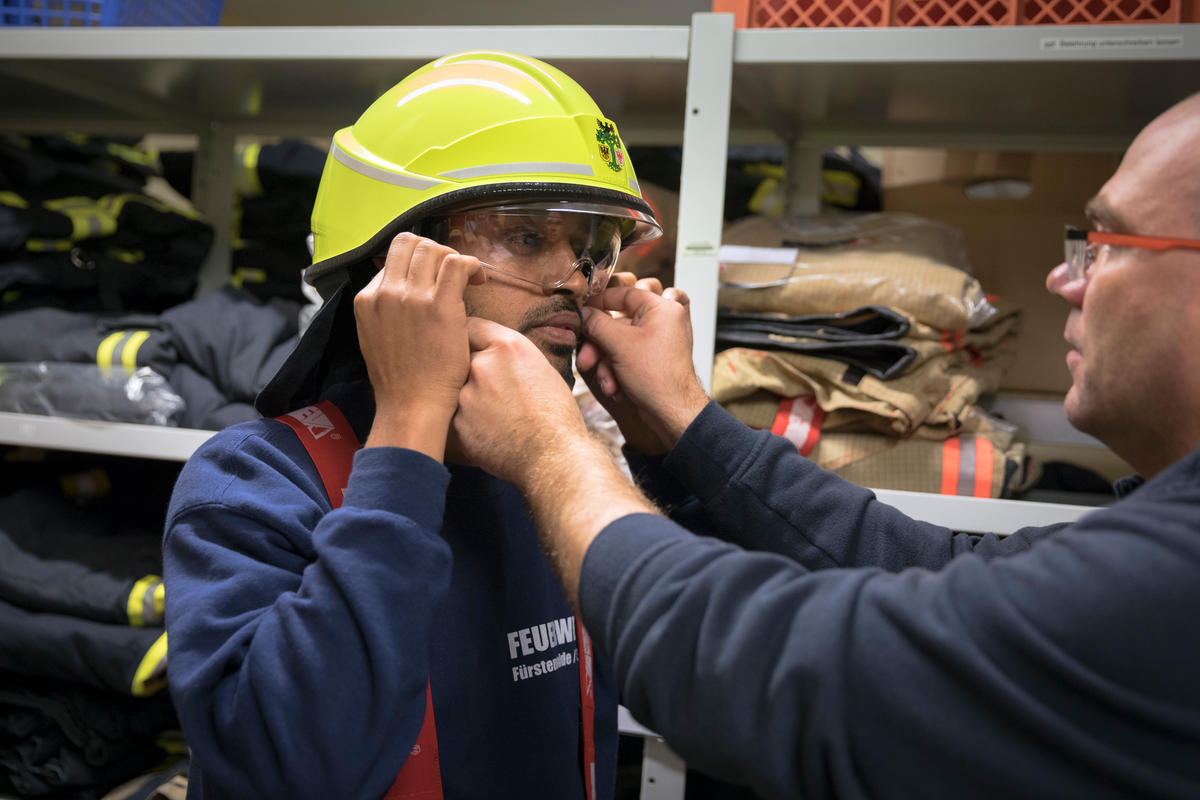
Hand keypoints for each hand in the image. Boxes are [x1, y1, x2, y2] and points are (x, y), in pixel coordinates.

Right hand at [354, 232, 483, 457]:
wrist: (411, 406)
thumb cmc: (400, 381)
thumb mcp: (376, 338)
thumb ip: (385, 311)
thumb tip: (401, 293)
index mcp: (367, 299)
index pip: (392, 258)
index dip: (416, 262)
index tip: (433, 277)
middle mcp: (386, 292)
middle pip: (410, 243)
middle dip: (433, 250)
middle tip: (451, 272)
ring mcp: (412, 297)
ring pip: (433, 249)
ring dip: (453, 257)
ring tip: (468, 278)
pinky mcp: (439, 304)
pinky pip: (458, 263)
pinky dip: (472, 264)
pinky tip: (478, 280)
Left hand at [454, 317, 589, 485]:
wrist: (556, 458)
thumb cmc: (558, 417)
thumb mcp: (543, 371)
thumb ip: (511, 357)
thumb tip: (492, 353)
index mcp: (508, 346)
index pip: (471, 326)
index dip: (470, 339)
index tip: (469, 347)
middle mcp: (482, 365)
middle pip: (460, 359)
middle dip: (469, 372)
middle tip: (490, 390)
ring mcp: (466, 395)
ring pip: (456, 390)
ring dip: (468, 399)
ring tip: (496, 417)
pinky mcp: (457, 423)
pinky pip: (455, 416)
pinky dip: (467, 424)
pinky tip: (490, 433)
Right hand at [578, 284, 708, 452]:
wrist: (672, 413)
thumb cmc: (657, 378)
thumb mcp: (619, 344)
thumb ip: (596, 323)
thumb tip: (583, 312)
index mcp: (662, 308)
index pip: (625, 293)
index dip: (600, 302)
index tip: (582, 310)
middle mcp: (662, 321)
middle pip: (619, 322)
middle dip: (600, 345)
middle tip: (586, 357)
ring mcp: (658, 340)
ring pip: (620, 342)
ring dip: (606, 363)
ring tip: (606, 381)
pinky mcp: (652, 358)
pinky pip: (627, 355)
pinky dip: (617, 370)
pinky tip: (614, 387)